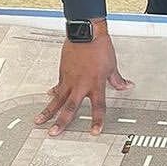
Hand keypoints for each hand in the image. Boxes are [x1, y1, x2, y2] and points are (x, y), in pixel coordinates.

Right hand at [35, 20, 132, 136]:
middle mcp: (81, 84)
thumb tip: (126, 86)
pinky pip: (58, 86)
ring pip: (57, 99)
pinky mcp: (62, 72)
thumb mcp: (112, 65)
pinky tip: (48, 96)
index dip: (97, 121)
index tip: (94, 132)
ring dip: (48, 111)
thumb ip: (117, 79)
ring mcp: (69, 79)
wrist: (86, 32)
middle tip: (54, 133)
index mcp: (96, 84)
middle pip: (70, 108)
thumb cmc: (99, 46)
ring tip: (40, 121)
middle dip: (62, 122)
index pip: (98, 107)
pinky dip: (53, 92)